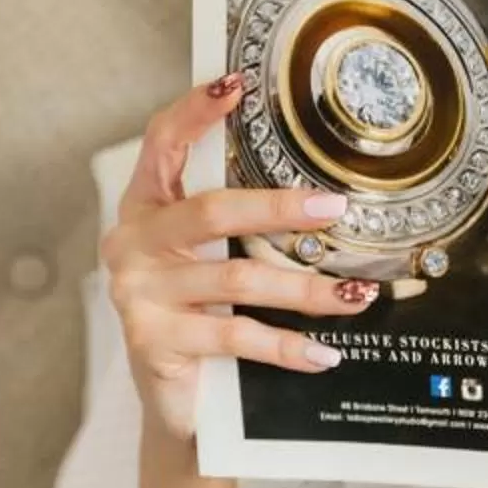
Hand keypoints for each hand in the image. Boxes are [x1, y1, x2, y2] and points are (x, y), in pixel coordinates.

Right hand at [104, 74, 376, 443]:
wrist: (175, 402)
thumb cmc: (199, 314)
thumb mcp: (207, 260)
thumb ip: (230, 221)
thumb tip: (311, 189)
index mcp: (144, 209)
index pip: (161, 145)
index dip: (193, 112)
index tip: (236, 85)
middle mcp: (132, 244)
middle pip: (211, 212)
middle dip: (278, 208)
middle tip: (334, 207)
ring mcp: (138, 293)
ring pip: (236, 279)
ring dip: (304, 288)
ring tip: (354, 296)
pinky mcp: (154, 340)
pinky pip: (234, 336)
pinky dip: (288, 347)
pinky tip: (325, 353)